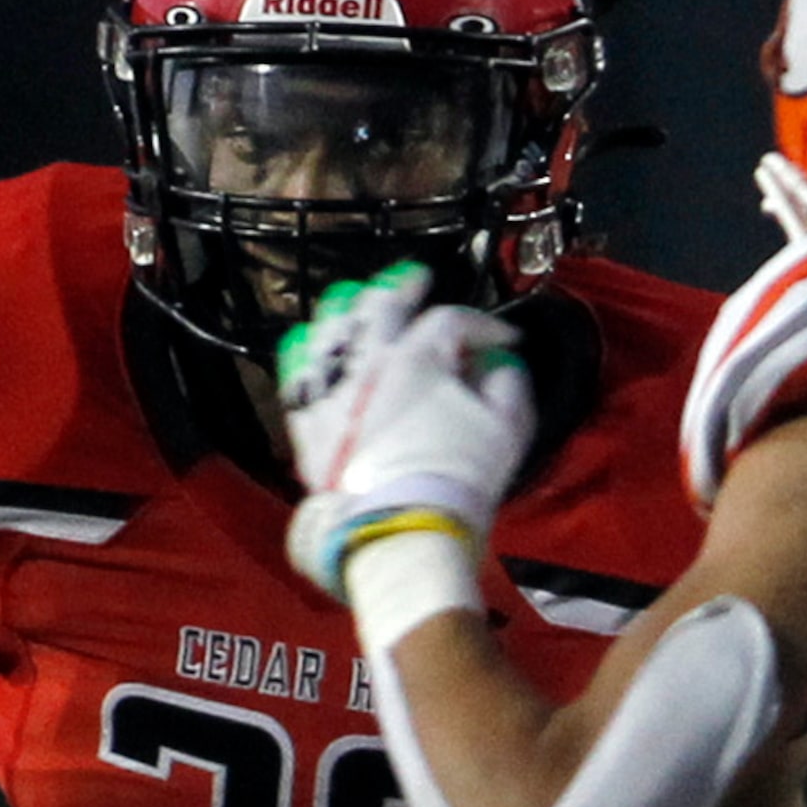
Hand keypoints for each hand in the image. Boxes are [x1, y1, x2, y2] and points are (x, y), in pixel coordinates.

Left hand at [278, 266, 534, 600]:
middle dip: (405, 287)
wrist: (399, 527)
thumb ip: (508, 386)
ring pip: (332, 328)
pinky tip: (315, 346)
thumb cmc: (457, 479)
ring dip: (349, 308)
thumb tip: (500, 366)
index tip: (502, 341)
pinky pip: (298, 374)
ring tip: (358, 300)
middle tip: (417, 280)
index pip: (452, 321)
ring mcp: (332, 389)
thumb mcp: (507, 430)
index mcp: (418, 357)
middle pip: (381, 304)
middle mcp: (368, 362)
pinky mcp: (307, 422)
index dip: (483, 325)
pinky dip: (308, 354)